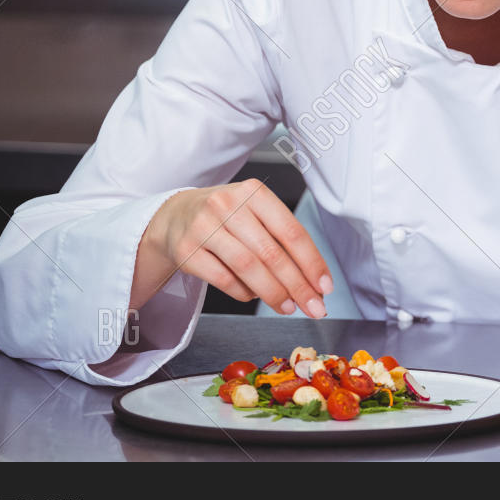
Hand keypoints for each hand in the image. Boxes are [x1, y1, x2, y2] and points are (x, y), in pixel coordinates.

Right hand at [132, 178, 331, 316]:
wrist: (174, 216)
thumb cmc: (226, 216)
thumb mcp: (255, 213)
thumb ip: (282, 239)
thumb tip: (313, 280)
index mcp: (254, 192)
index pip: (291, 231)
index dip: (312, 262)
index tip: (325, 286)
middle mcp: (227, 205)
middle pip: (271, 253)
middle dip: (298, 286)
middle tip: (314, 307)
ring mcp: (204, 227)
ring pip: (248, 268)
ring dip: (274, 293)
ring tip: (288, 308)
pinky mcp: (186, 250)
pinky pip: (223, 279)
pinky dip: (244, 292)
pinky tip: (254, 296)